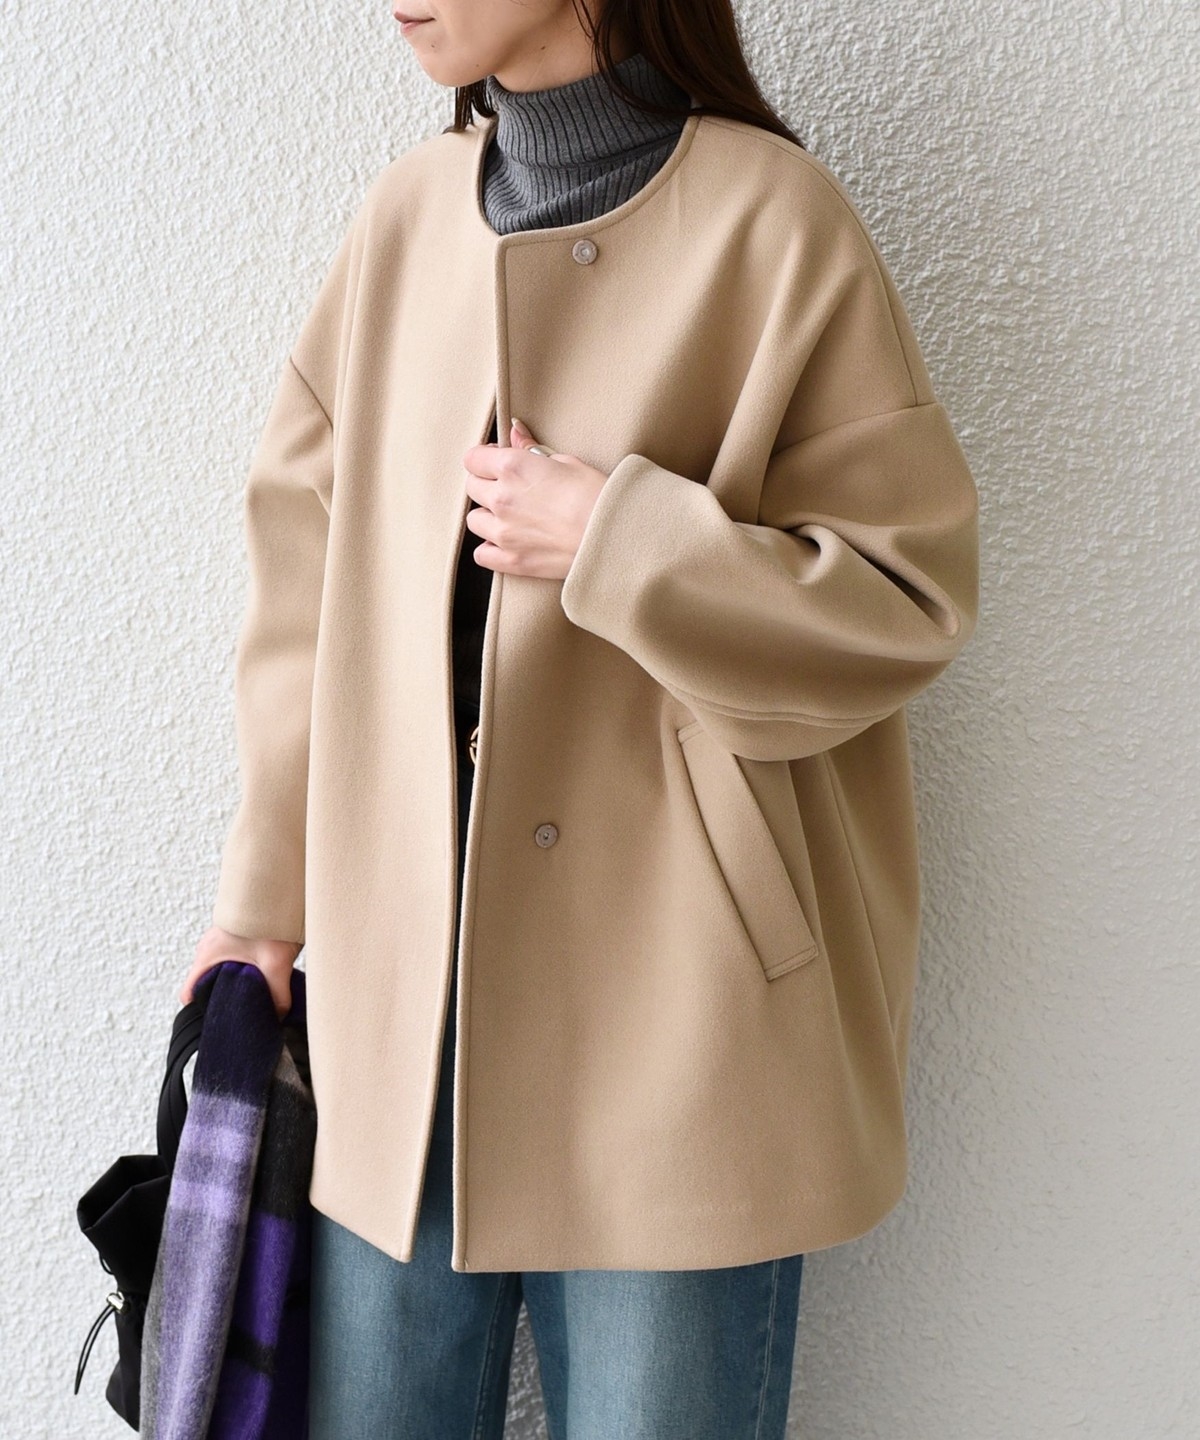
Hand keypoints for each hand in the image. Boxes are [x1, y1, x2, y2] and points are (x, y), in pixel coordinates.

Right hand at [179, 925, 301, 1020]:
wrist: (278, 890)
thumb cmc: (270, 919)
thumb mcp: (276, 963)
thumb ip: (278, 994)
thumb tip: (278, 1016)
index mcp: (207, 955)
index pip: (189, 993)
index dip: (201, 1011)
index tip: (217, 1022)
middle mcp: (208, 948)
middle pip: (204, 984)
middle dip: (220, 1000)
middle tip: (240, 1013)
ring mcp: (218, 941)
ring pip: (217, 971)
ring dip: (232, 983)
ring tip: (251, 996)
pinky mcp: (232, 936)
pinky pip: (228, 960)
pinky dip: (238, 970)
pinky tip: (259, 976)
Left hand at [460, 417, 608, 579]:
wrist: (613, 536)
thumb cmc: (597, 495)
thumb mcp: (566, 462)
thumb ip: (532, 449)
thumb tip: (515, 432)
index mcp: (513, 467)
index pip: (473, 458)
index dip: (485, 458)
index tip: (497, 462)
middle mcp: (502, 498)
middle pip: (472, 487)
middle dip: (486, 484)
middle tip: (509, 489)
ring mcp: (503, 532)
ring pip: (474, 521)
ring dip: (488, 517)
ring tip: (511, 518)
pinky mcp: (512, 560)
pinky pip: (482, 555)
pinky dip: (490, 549)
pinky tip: (508, 543)